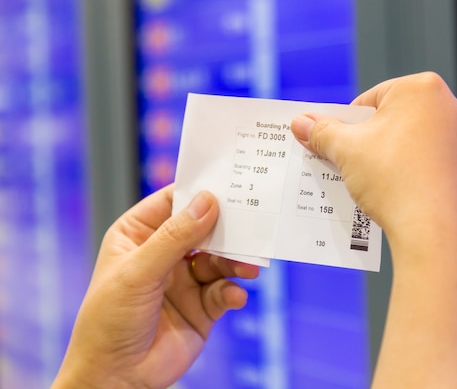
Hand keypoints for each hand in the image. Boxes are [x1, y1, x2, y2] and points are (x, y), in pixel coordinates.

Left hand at [52, 185, 259, 388]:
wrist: (115, 380)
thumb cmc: (109, 321)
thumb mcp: (138, 273)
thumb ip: (175, 238)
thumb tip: (208, 202)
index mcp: (138, 236)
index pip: (172, 203)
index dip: (198, 192)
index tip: (229, 183)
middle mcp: (163, 254)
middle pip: (203, 230)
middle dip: (226, 229)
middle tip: (251, 225)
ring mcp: (184, 281)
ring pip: (219, 260)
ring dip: (235, 261)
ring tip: (249, 267)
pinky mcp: (202, 307)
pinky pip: (224, 291)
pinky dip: (233, 291)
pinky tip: (235, 296)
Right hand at [291, 72, 456, 256]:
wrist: (435, 235)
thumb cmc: (393, 181)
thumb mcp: (346, 151)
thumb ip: (322, 132)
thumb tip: (301, 123)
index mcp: (422, 89)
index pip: (371, 100)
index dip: (348, 124)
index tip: (339, 146)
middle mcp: (453, 107)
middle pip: (396, 120)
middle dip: (372, 141)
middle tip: (354, 165)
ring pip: (417, 143)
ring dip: (395, 158)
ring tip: (378, 184)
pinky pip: (437, 167)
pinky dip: (418, 176)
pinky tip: (403, 196)